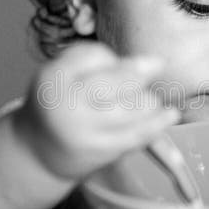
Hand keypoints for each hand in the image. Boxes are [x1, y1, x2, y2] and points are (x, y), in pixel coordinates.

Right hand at [14, 42, 179, 180]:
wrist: (38, 152)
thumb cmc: (58, 101)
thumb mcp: (61, 71)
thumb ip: (92, 57)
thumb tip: (144, 65)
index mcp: (53, 79)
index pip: (97, 56)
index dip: (112, 57)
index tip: (116, 60)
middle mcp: (67, 107)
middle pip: (120, 81)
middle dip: (143, 73)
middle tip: (156, 65)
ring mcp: (86, 133)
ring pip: (136, 107)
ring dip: (148, 99)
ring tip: (145, 98)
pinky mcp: (103, 153)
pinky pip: (139, 135)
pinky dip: (158, 123)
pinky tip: (170, 115)